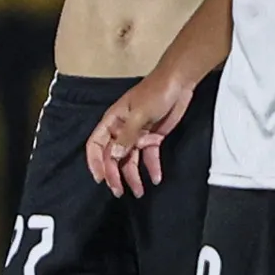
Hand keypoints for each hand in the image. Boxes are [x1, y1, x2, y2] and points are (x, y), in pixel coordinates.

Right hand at [85, 69, 194, 196]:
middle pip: (113, 156)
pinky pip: (149, 156)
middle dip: (115, 174)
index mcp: (113, 121)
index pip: (96, 145)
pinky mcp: (153, 137)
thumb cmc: (155, 92)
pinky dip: (151, 167)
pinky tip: (155, 178)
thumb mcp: (139, 114)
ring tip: (139, 191)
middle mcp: (122, 130)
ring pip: (131, 159)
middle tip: (120, 192)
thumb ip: (127, 136)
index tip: (101, 179)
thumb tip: (114, 157)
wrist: (179, 82)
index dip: (95, 163)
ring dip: (133, 176)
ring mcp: (137, 135)